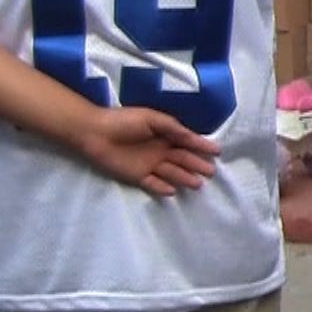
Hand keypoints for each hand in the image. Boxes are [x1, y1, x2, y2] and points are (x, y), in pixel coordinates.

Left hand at [70, 107, 219, 197]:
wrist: (94, 132)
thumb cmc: (124, 121)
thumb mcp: (152, 119)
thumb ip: (173, 128)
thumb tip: (193, 137)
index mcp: (165, 134)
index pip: (188, 142)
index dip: (202, 146)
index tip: (217, 152)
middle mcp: (160, 150)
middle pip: (183, 159)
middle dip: (197, 165)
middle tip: (210, 172)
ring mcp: (149, 164)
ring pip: (171, 173)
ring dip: (184, 178)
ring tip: (198, 184)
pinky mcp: (136, 176)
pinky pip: (152, 184)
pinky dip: (162, 188)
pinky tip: (172, 192)